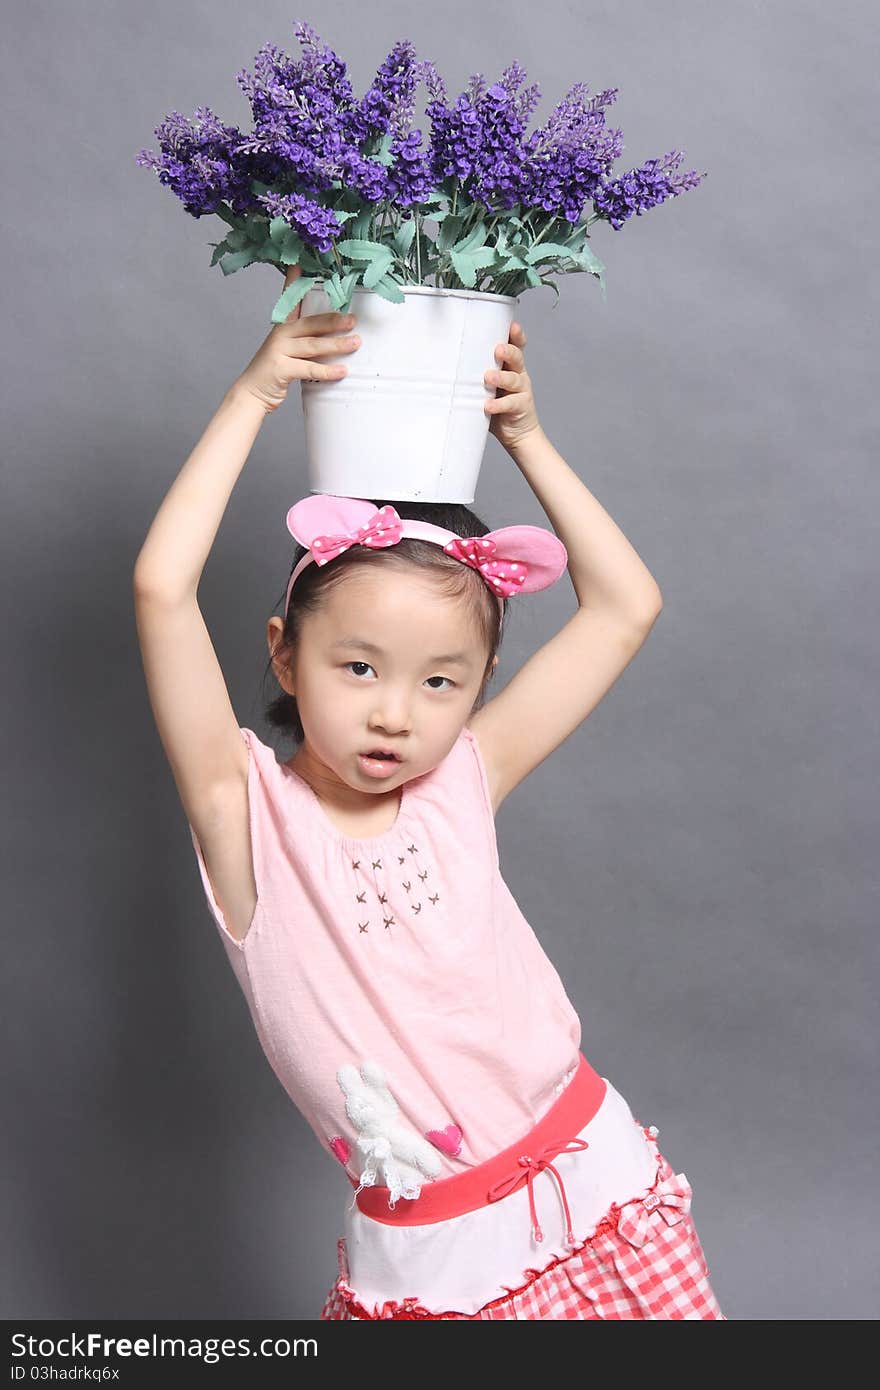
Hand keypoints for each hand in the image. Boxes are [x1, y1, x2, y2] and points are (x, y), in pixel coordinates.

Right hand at [236, 265, 360, 413]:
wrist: (252, 393)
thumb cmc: (275, 372)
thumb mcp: (288, 350)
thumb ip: (306, 340)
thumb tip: (335, 335)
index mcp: (283, 327)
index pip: (291, 299)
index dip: (294, 281)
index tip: (300, 265)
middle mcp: (280, 334)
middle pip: (310, 323)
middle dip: (333, 320)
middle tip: (353, 319)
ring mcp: (279, 350)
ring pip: (313, 344)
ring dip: (336, 344)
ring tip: (355, 343)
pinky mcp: (280, 368)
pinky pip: (309, 368)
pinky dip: (327, 370)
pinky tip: (342, 371)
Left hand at [483, 320, 541, 450]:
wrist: (517, 433)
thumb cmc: (498, 406)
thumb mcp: (487, 387)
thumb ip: (474, 376)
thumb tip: (442, 366)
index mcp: (510, 366)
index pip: (516, 346)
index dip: (515, 335)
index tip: (511, 325)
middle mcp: (518, 375)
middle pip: (517, 358)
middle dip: (508, 351)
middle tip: (497, 350)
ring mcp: (521, 391)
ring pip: (514, 379)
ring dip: (501, 377)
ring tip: (489, 377)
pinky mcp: (521, 407)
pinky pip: (510, 404)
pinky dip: (498, 404)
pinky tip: (488, 405)